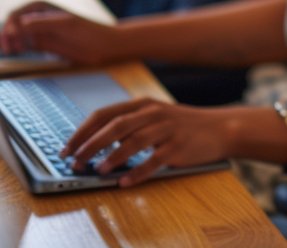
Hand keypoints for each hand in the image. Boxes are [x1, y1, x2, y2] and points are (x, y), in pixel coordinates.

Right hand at [0, 2, 122, 64]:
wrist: (104, 45)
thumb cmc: (88, 31)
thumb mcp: (64, 25)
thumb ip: (40, 25)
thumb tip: (15, 27)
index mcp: (40, 7)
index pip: (15, 15)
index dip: (8, 26)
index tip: (9, 38)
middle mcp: (37, 18)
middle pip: (12, 25)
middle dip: (7, 35)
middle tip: (8, 49)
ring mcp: (40, 31)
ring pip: (16, 36)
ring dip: (11, 42)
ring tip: (14, 52)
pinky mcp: (44, 43)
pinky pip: (25, 44)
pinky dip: (19, 48)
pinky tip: (20, 53)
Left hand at [61, 98, 231, 186]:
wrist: (220, 127)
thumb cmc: (182, 125)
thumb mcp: (154, 116)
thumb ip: (129, 124)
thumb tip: (97, 141)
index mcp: (142, 104)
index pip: (103, 114)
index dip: (82, 131)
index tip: (66, 148)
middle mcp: (153, 113)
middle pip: (114, 127)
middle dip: (90, 145)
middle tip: (75, 161)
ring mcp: (167, 129)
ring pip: (133, 141)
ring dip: (112, 157)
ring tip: (98, 171)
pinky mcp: (179, 146)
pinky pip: (154, 161)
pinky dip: (137, 172)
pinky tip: (125, 182)